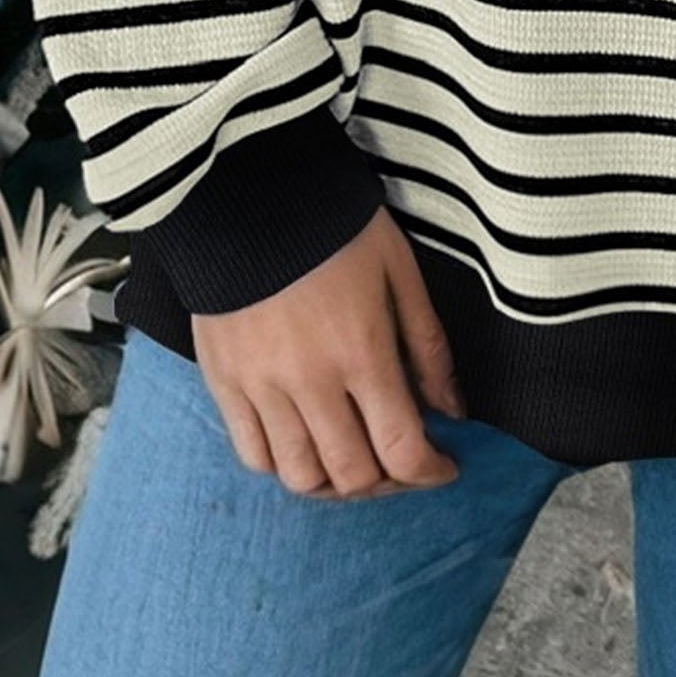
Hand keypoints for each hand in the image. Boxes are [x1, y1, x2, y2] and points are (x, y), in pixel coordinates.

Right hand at [191, 204, 466, 501]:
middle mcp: (310, 382)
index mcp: (362, 351)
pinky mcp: (223, 382)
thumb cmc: (335, 225)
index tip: (444, 468)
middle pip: (352, 475)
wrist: (250, 193)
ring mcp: (261, 387)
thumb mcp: (400, 270)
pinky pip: (253, 455)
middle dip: (388, 482)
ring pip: (300, 477)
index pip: (401, 448)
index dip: (430, 472)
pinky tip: (305, 444)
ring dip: (335, 483)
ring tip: (354, 459)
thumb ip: (427, 345)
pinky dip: (283, 466)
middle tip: (402, 463)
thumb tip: (452, 408)